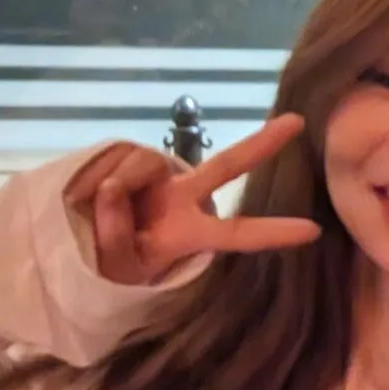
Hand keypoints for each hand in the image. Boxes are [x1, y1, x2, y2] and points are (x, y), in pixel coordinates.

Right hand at [65, 115, 322, 285]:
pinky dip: (99, 176)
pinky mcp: (127, 155)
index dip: (272, 232)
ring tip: (98, 211)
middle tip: (299, 121)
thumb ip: (115, 236)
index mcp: (189, 232)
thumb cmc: (106, 263)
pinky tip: (88, 193)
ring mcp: (157, 173)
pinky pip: (117, 158)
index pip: (237, 233)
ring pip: (144, 164)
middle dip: (261, 144)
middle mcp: (183, 196)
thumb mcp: (116, 268)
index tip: (314, 231)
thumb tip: (111, 187)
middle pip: (227, 166)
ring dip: (117, 187)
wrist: (74, 243)